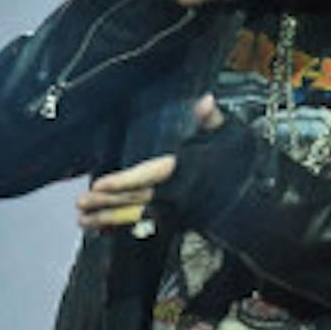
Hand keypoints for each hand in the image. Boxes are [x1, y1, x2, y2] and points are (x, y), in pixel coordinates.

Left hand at [74, 96, 223, 233]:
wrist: (249, 207)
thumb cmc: (237, 168)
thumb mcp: (229, 137)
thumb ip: (211, 120)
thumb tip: (205, 99)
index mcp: (184, 171)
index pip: (148, 175)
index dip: (123, 181)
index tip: (100, 185)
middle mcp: (175, 194)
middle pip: (135, 199)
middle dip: (107, 203)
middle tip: (81, 204)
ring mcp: (172, 212)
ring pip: (135, 216)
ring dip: (108, 219)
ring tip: (83, 221)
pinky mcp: (172, 223)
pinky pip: (141, 227)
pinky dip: (120, 228)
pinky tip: (101, 230)